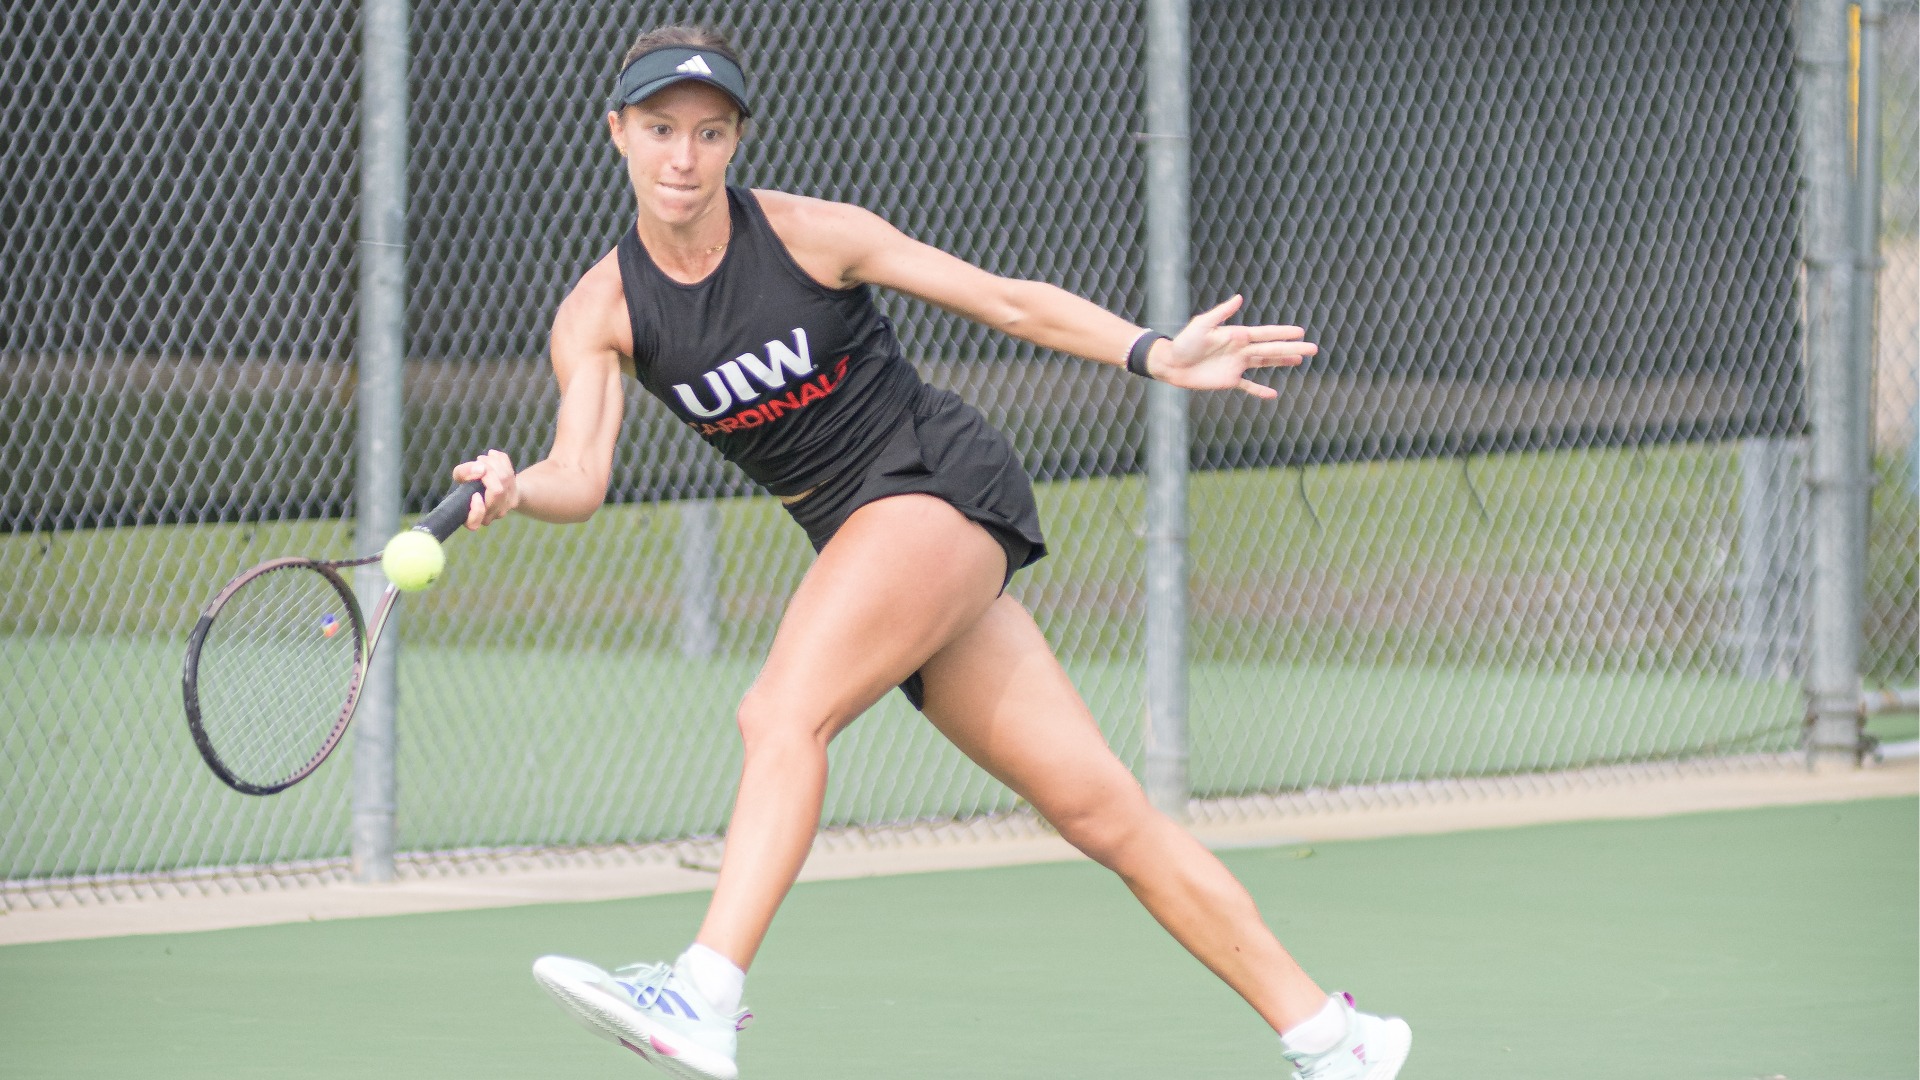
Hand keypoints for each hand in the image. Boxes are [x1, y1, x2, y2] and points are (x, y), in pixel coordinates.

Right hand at [451, 449, 518, 528]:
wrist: (491, 485)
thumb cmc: (471, 485)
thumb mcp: (461, 478)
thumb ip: (463, 473)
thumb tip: (480, 469)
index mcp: (472, 518)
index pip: (474, 523)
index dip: (476, 509)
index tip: (475, 495)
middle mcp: (490, 516)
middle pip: (496, 492)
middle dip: (488, 472)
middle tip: (479, 464)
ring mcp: (505, 508)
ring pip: (505, 479)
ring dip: (493, 464)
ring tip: (483, 459)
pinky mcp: (515, 498)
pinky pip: (510, 472)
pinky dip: (501, 460)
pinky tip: (493, 455)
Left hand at [1153, 294, 1315, 398]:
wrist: (1171, 364)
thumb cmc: (1184, 342)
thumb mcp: (1202, 325)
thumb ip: (1221, 313)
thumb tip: (1239, 298)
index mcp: (1237, 335)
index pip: (1265, 334)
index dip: (1283, 333)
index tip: (1301, 331)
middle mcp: (1240, 350)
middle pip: (1271, 349)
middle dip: (1292, 348)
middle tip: (1313, 349)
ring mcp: (1236, 365)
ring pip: (1265, 364)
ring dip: (1282, 362)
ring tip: (1300, 361)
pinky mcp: (1228, 380)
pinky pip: (1248, 386)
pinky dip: (1260, 390)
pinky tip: (1273, 394)